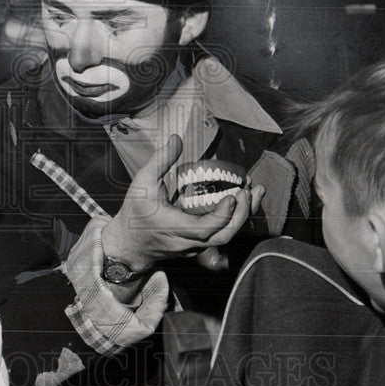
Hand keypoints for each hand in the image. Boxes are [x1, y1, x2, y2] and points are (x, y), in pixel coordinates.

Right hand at [101, 135, 259, 270]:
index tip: (233, 195)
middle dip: (242, 214)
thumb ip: (160, 161)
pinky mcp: (199, 245)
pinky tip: (242, 199)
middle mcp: (187, 241)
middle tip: (249, 189)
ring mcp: (195, 246)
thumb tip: (176, 139)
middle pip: (223, 236)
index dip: (222, 214)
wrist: (130, 245)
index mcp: (173, 227)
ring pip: (226, 237)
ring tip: (254, 191)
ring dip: (244, 215)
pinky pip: (221, 234)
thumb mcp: (142, 183)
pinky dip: (235, 218)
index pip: (204, 229)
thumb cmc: (135, 213)